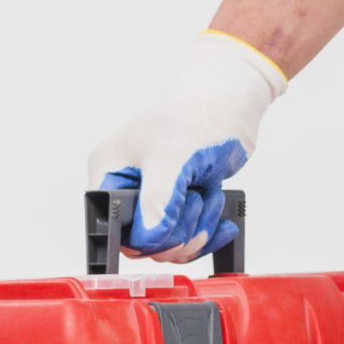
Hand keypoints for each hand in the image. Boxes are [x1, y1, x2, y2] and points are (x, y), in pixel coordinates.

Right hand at [86, 32, 286, 258]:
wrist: (232, 102)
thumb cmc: (196, 115)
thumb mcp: (171, 159)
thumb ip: (157, 202)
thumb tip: (149, 241)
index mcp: (111, 169)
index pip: (111, 224)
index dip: (140, 236)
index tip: (169, 229)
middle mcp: (129, 185)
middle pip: (142, 240)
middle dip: (177, 231)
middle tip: (196, 202)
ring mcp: (156, 195)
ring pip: (168, 241)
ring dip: (197, 228)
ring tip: (210, 197)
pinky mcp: (180, 201)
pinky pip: (188, 236)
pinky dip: (208, 231)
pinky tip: (223, 222)